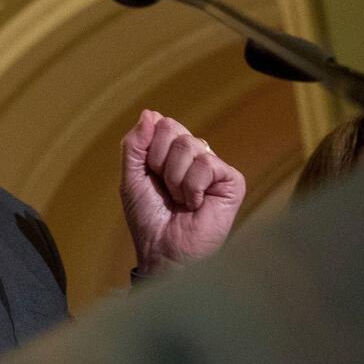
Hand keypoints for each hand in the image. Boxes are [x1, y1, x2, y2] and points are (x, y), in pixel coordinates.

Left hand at [119, 110, 244, 274]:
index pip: (160, 123)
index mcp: (171, 152)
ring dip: (175, 179)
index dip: (148, 149)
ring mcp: (213, 167)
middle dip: (159, 162)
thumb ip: (135, 144)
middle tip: (165, 189)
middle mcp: (194, 155)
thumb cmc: (149, 219)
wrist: (163, 250)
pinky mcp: (231, 180)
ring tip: (181, 200)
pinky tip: (196, 204)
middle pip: (173, 128)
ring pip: (190, 145)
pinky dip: (193, 188)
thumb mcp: (131, 177)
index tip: (150, 176)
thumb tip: (149, 113)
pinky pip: (206, 164)